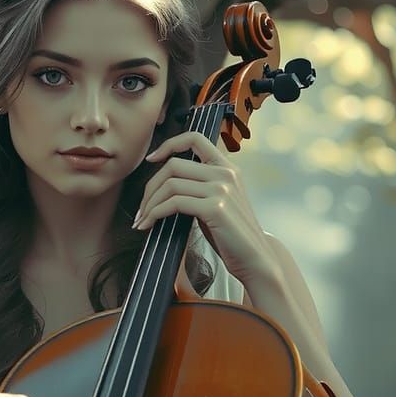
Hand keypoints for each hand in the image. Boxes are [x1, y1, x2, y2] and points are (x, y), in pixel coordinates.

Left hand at [134, 131, 276, 285]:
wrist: (254, 258)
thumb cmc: (230, 234)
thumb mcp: (218, 201)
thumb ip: (200, 185)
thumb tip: (164, 182)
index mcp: (227, 167)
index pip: (195, 138)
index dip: (169, 144)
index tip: (151, 159)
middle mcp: (225, 173)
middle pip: (173, 165)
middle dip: (150, 188)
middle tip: (141, 209)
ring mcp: (222, 189)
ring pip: (170, 185)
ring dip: (149, 204)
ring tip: (143, 220)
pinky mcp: (216, 208)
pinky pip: (174, 203)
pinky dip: (156, 213)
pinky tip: (150, 225)